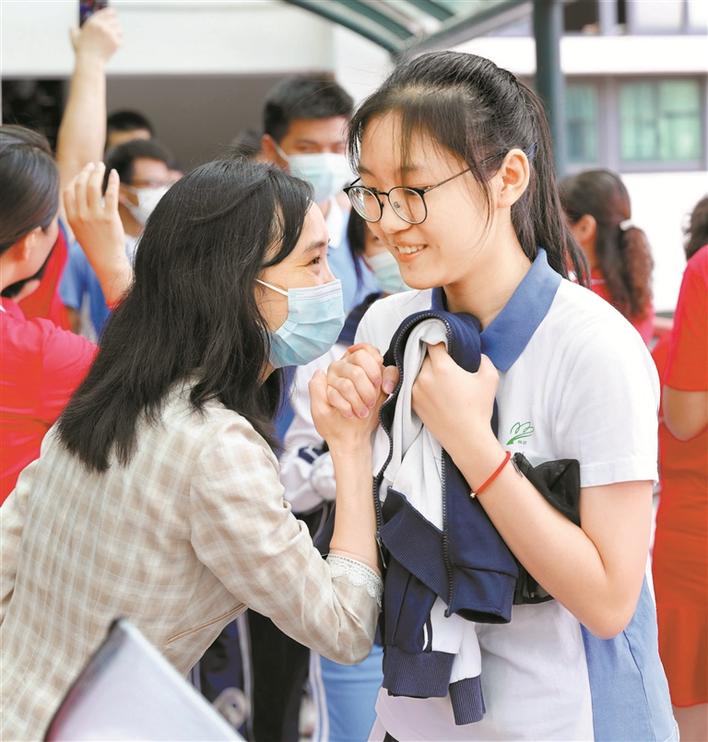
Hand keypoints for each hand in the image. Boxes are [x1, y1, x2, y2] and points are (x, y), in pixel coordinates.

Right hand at [64, 162, 125, 278]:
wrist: (107, 261)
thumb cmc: (96, 246)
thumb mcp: (80, 230)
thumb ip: (78, 214)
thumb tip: (81, 197)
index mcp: (71, 218)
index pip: (68, 191)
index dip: (75, 178)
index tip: (83, 172)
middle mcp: (80, 215)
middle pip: (80, 185)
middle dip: (86, 171)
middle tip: (93, 165)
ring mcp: (94, 216)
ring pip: (93, 187)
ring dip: (97, 172)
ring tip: (102, 166)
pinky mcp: (109, 218)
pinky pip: (110, 194)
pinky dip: (112, 181)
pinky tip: (114, 174)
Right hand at [70, 8, 121, 63]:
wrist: (90, 62)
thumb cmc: (82, 51)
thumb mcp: (75, 38)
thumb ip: (74, 30)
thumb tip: (73, 27)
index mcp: (93, 22)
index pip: (107, 12)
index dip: (112, 13)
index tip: (114, 15)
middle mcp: (102, 26)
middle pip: (115, 20)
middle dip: (115, 24)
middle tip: (113, 30)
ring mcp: (109, 34)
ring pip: (119, 29)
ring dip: (118, 33)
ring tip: (113, 38)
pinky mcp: (115, 42)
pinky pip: (121, 40)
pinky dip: (118, 43)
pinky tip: (113, 46)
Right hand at [325, 343, 398, 418]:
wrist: (351, 430)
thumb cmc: (368, 405)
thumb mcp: (384, 387)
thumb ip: (390, 376)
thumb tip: (386, 379)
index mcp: (358, 359)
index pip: (365, 351)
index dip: (374, 368)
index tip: (379, 384)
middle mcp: (343, 365)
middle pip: (356, 371)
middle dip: (367, 390)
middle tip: (371, 402)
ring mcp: (332, 377)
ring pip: (346, 386)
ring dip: (357, 402)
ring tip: (363, 412)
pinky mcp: (324, 391)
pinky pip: (334, 396)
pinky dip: (345, 407)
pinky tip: (350, 413)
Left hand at [412, 343, 499, 457]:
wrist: (467, 438)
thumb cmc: (479, 409)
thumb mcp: (490, 378)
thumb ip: (482, 358)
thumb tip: (475, 353)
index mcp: (442, 367)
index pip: (432, 342)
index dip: (438, 340)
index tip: (444, 343)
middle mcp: (424, 376)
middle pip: (423, 356)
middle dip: (431, 355)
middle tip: (442, 359)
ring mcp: (415, 390)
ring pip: (415, 369)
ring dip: (424, 368)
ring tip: (436, 374)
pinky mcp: (412, 402)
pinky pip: (412, 384)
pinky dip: (419, 382)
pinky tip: (431, 386)